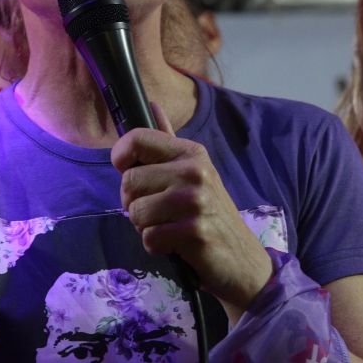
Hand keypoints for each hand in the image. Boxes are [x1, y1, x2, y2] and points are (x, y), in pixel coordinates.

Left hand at [112, 103, 273, 322]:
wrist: (242, 258)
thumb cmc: (210, 213)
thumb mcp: (194, 171)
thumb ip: (168, 140)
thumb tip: (151, 105)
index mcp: (190, 153)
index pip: (137, 138)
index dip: (121, 157)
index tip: (127, 171)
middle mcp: (194, 171)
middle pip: (129, 182)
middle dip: (134, 203)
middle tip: (158, 211)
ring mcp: (196, 201)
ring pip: (136, 213)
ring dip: (145, 227)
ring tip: (169, 226)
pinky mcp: (196, 231)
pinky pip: (149, 238)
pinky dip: (157, 246)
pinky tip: (176, 244)